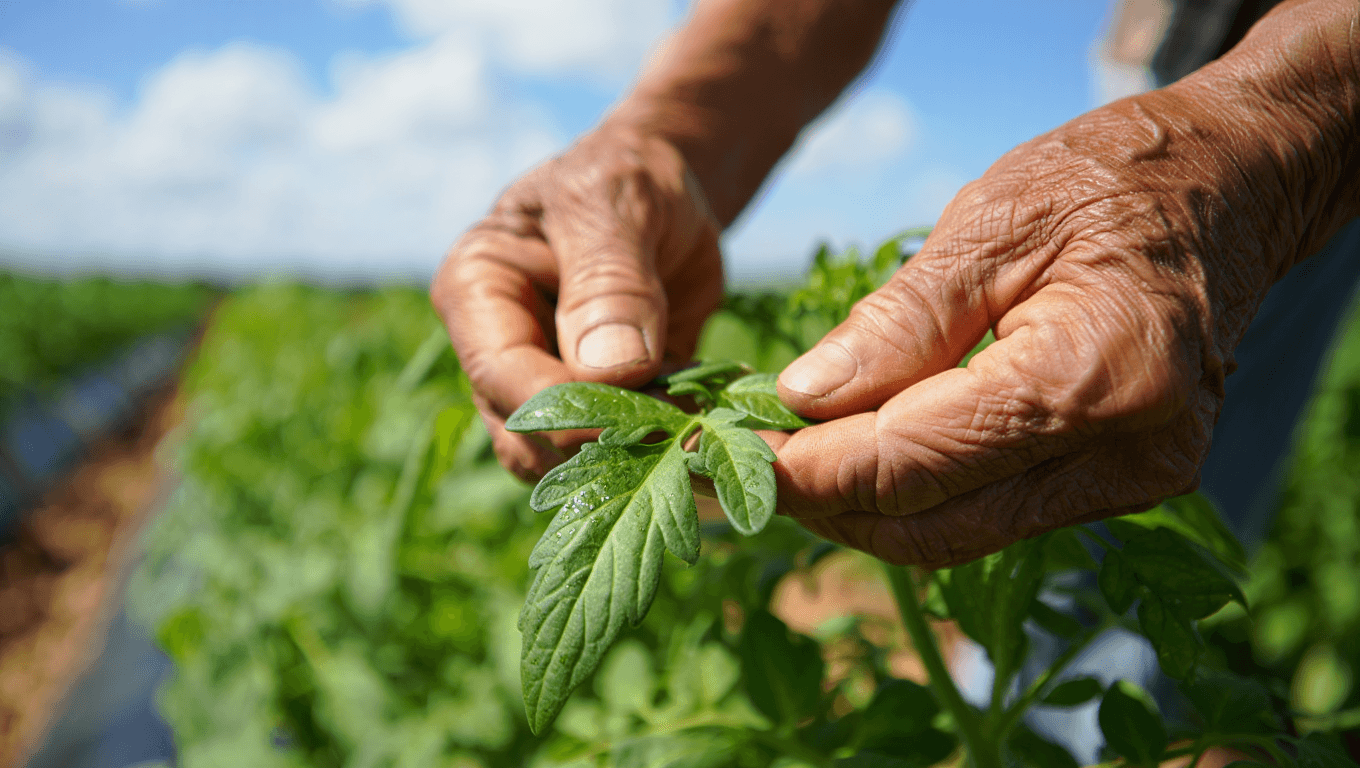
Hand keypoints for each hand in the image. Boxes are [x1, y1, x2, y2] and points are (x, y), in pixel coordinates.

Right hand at [430, 124, 723, 480]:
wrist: (667, 186)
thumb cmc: (629, 175)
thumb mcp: (618, 206)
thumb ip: (611, 283)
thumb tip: (608, 372)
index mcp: (478, 291)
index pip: (501, 374)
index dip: (563, 407)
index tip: (642, 410)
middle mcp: (498, 348)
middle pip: (526, 435)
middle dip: (604, 445)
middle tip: (691, 434)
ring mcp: (544, 384)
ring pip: (569, 460)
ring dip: (637, 458)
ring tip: (709, 432)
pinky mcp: (598, 408)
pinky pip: (621, 453)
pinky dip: (667, 451)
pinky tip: (717, 429)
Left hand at [769, 17, 1358, 566]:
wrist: (1229, 188)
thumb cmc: (1111, 182)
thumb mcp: (991, 222)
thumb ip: (899, 322)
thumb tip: (804, 400)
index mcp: (1096, 379)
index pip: (916, 461)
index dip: (810, 469)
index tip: (725, 451)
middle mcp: (1127, 456)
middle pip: (932, 524)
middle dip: (824, 500)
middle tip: (740, 459)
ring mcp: (1133, 482)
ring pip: (958, 536)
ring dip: (863, 507)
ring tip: (788, 455)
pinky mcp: (1121, 485)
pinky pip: (992, 514)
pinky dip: (917, 494)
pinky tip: (861, 452)